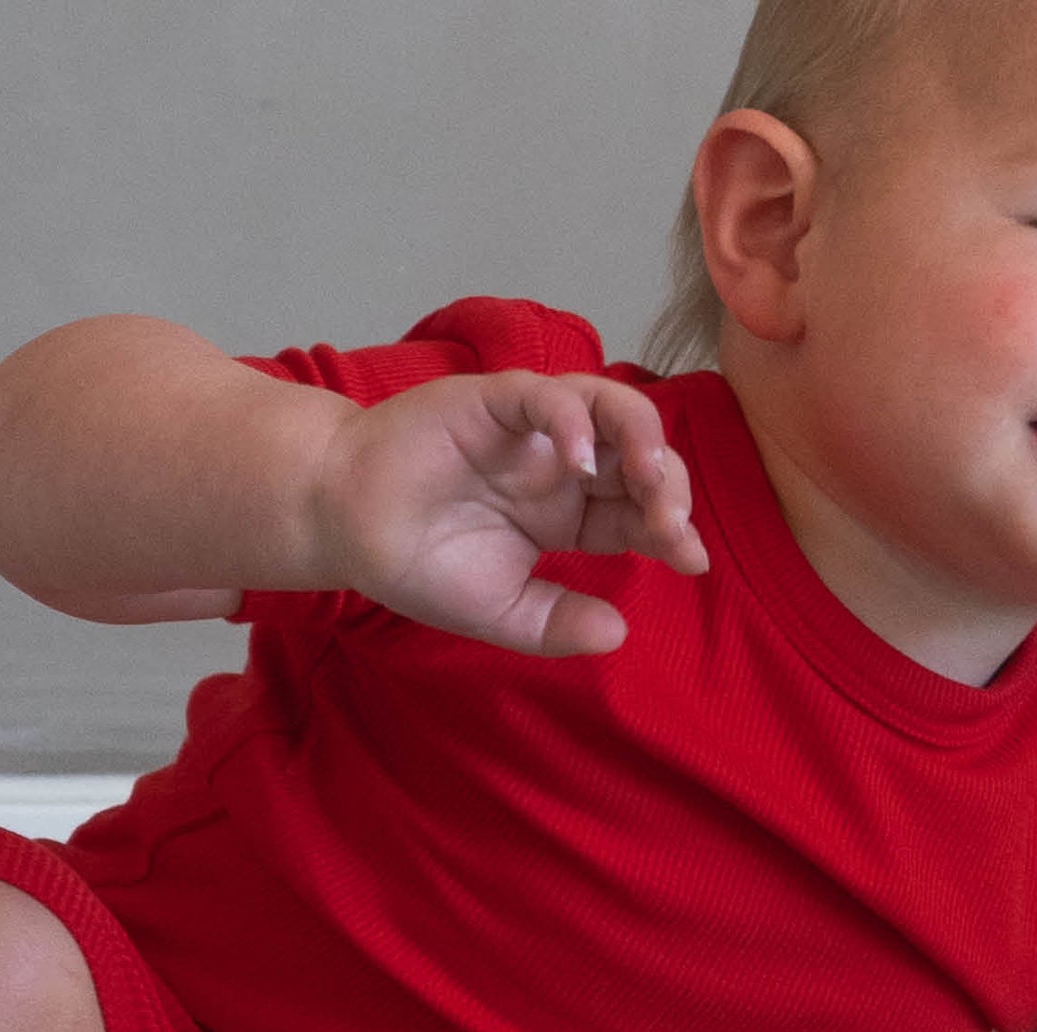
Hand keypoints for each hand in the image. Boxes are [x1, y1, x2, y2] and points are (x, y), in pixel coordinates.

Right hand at [311, 370, 708, 656]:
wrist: (344, 528)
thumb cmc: (417, 565)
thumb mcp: (498, 612)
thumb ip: (556, 623)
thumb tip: (620, 631)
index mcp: (569, 514)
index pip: (637, 514)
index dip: (671, 531)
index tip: (692, 559)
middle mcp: (560, 465)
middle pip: (639, 458)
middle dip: (668, 489)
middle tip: (672, 529)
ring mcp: (531, 430)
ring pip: (611, 410)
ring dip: (643, 440)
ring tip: (649, 481)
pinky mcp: (493, 401)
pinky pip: (547, 395)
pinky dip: (571, 419)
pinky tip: (579, 462)